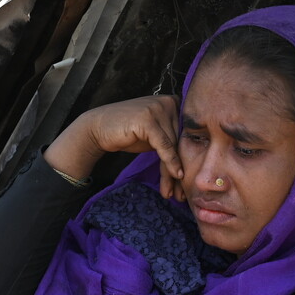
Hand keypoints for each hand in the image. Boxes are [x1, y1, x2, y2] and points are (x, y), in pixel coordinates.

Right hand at [47, 96, 184, 199]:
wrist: (98, 128)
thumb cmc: (128, 133)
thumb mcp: (155, 136)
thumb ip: (174, 140)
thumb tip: (195, 161)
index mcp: (174, 102)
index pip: (187, 134)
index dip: (189, 159)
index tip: (188, 183)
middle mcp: (169, 101)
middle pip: (181, 141)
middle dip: (182, 169)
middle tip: (182, 193)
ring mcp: (158, 108)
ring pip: (174, 146)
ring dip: (173, 172)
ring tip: (174, 192)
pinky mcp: (148, 119)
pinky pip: (165, 145)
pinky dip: (170, 162)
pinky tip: (175, 176)